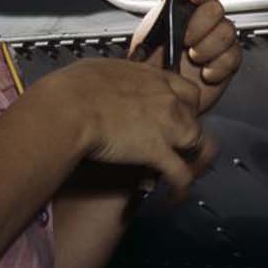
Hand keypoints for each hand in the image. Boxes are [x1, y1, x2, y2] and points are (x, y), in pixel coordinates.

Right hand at [49, 58, 217, 199]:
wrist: (69, 108)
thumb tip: (110, 86)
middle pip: (196, 118)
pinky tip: (173, 198)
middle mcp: (168, 99)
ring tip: (179, 173)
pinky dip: (180, 189)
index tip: (175, 116)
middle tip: (175, 146)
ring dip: (191, 159)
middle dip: (188, 133)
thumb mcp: (100, 70)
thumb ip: (118, 80)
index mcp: (154, 78)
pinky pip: (182, 176)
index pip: (188, 91)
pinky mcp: (158, 153)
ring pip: (198, 145)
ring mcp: (167, 126)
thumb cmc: (73, 88)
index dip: (185, 107)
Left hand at [127, 0, 241, 115]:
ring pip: (227, 30)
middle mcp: (205, 18)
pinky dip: (217, 66)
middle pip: (217, 6)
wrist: (156, 96)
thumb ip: (164, 8)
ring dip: (206, 47)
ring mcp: (218, 39)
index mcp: (186, 4)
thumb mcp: (148, 32)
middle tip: (184, 39)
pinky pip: (233, 56)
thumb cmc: (148, 64)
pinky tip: (204, 72)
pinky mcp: (228, 61)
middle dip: (199, 24)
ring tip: (192, 58)